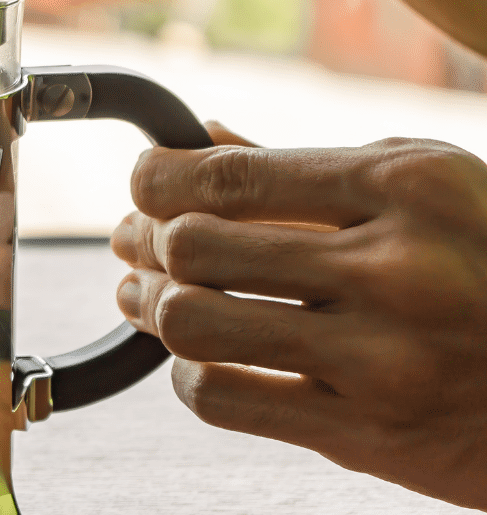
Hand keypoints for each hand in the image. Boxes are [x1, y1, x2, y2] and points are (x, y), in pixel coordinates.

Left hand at [112, 124, 486, 508]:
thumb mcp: (435, 191)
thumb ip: (312, 171)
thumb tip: (200, 137)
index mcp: (409, 186)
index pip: (229, 176)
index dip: (155, 179)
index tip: (142, 184)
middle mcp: (396, 267)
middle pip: (195, 246)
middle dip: (144, 241)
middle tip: (135, 244)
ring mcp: (384, 356)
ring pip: (193, 323)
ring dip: (154, 308)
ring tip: (150, 297)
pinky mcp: (371, 433)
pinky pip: (223, 399)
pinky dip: (190, 376)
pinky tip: (200, 359)